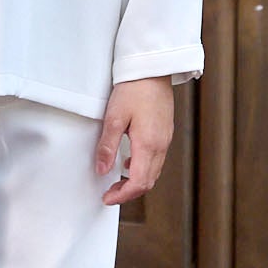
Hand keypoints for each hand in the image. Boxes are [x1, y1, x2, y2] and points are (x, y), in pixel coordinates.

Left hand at [96, 77, 172, 205]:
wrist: (152, 69)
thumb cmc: (134, 89)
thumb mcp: (114, 117)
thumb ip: (107, 146)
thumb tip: (102, 170)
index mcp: (148, 144)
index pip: (138, 183)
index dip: (122, 195)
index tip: (107, 198)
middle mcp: (161, 145)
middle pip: (148, 182)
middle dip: (129, 193)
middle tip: (110, 193)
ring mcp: (165, 139)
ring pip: (154, 172)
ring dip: (136, 182)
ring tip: (117, 181)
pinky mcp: (165, 133)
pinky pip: (157, 160)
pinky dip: (143, 169)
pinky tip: (129, 162)